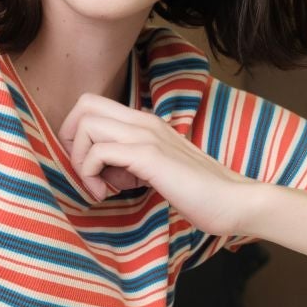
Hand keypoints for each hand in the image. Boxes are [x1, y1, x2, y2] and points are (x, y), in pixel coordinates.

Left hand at [58, 94, 259, 235]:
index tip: (93, 168)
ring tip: (101, 188)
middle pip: (83, 105)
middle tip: (87, 172)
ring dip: (82, 162)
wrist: (235, 202)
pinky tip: (110, 194)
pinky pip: (99, 153)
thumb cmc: (200, 194)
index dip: (79, 136)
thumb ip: (134, 162)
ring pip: (86, 126)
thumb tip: (104, 170)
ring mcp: (147, 135)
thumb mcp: (159, 170)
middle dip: (71, 141)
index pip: (93, 105)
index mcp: (147, 123)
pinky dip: (92, 176)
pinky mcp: (149, 156)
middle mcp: (145, 121)